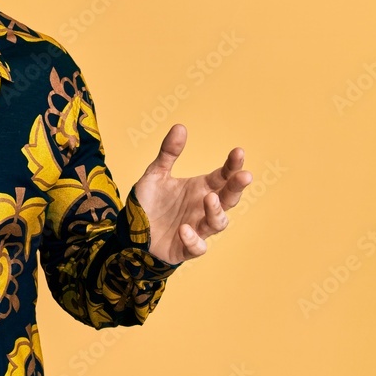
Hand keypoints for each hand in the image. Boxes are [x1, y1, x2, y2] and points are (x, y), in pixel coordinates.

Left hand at [133, 124, 251, 264]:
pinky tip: (184, 229)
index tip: (239, 152)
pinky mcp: (185, 248)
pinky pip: (197, 247)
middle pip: (228, 198)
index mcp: (200, 189)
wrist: (131, 230)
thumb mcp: (155, 174)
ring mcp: (197, 228)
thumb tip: (180, 126)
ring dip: (216, 211)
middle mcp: (202, 208)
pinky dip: (193, 239)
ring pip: (218, 223)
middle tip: (244, 175)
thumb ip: (168, 153)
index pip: (223, 176)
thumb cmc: (149, 202)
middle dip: (237, 187)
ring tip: (209, 197)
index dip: (232, 165)